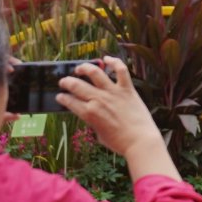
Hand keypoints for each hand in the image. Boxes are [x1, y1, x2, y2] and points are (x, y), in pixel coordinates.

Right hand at [57, 57, 176, 181]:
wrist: (140, 141)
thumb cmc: (120, 142)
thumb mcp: (99, 134)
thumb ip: (93, 122)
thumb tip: (91, 114)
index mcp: (89, 114)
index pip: (70, 102)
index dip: (63, 98)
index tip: (60, 96)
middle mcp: (98, 100)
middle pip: (77, 86)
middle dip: (67, 82)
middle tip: (64, 81)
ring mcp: (113, 92)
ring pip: (95, 73)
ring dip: (84, 68)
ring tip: (79, 68)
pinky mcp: (127, 89)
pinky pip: (120, 70)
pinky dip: (114, 62)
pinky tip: (106, 59)